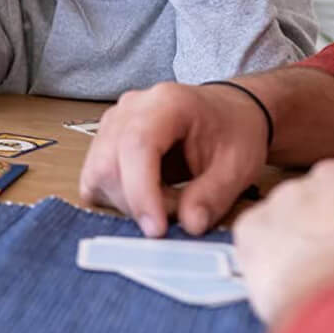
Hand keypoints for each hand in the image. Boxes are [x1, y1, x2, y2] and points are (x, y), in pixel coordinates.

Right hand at [79, 80, 268, 235]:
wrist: (227, 112)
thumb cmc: (232, 130)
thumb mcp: (238, 165)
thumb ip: (213, 196)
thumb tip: (189, 224)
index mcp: (167, 103)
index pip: (136, 144)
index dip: (141, 191)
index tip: (157, 229)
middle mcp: (131, 107)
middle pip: (109, 162)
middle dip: (137, 203)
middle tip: (176, 213)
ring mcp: (113, 121)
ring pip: (98, 172)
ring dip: (128, 201)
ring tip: (167, 200)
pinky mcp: (105, 140)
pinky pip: (95, 176)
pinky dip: (116, 197)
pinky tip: (147, 195)